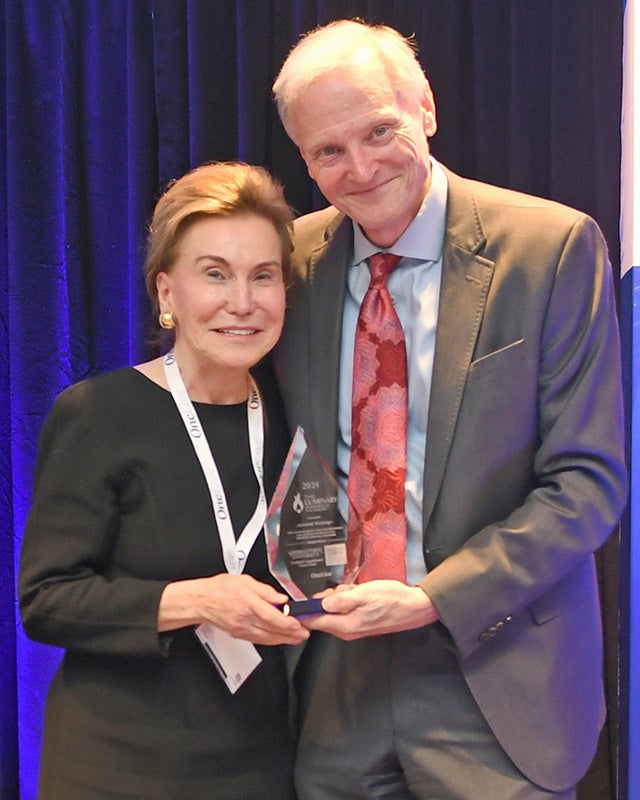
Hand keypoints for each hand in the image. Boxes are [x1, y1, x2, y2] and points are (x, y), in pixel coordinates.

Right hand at [159, 573, 308, 645]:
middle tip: (304, 634)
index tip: (299, 623)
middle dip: (290, 634)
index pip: (272, 616)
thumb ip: (265, 591)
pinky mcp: (239, 635)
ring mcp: (242, 629)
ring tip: (296, 638)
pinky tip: (279, 639)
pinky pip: (258, 640)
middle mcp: (245, 619)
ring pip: (266, 638)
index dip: (287, 622)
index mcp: (248, 603)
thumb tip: (281, 598)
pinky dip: (271, 640)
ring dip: (283, 640)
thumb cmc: (220, 589)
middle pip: (272, 630)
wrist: (201, 602)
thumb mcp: (245, 581)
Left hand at [301, 580, 438, 639]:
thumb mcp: (364, 594)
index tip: (302, 598)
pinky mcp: (359, 623)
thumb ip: (341, 600)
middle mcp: (346, 630)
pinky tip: (359, 593)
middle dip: (327, 598)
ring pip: (333, 610)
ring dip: (339, 597)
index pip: (314, 622)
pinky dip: (348, 600)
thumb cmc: (391, 599)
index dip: (304, 609)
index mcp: (345, 625)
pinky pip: (344, 610)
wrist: (414, 607)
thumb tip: (320, 604)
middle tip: (343, 589)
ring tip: (355, 590)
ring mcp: (353, 628)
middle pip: (322, 614)